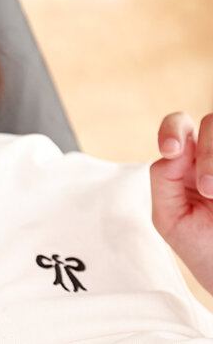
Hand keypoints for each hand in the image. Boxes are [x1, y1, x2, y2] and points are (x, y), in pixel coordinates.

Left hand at [151, 112, 212, 294]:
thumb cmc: (204, 248)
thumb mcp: (170, 218)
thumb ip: (163, 180)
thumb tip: (175, 151)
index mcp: (186, 162)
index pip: (178, 126)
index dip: (172, 130)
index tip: (169, 150)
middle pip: (211, 122)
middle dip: (208, 152)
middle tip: (208, 189)